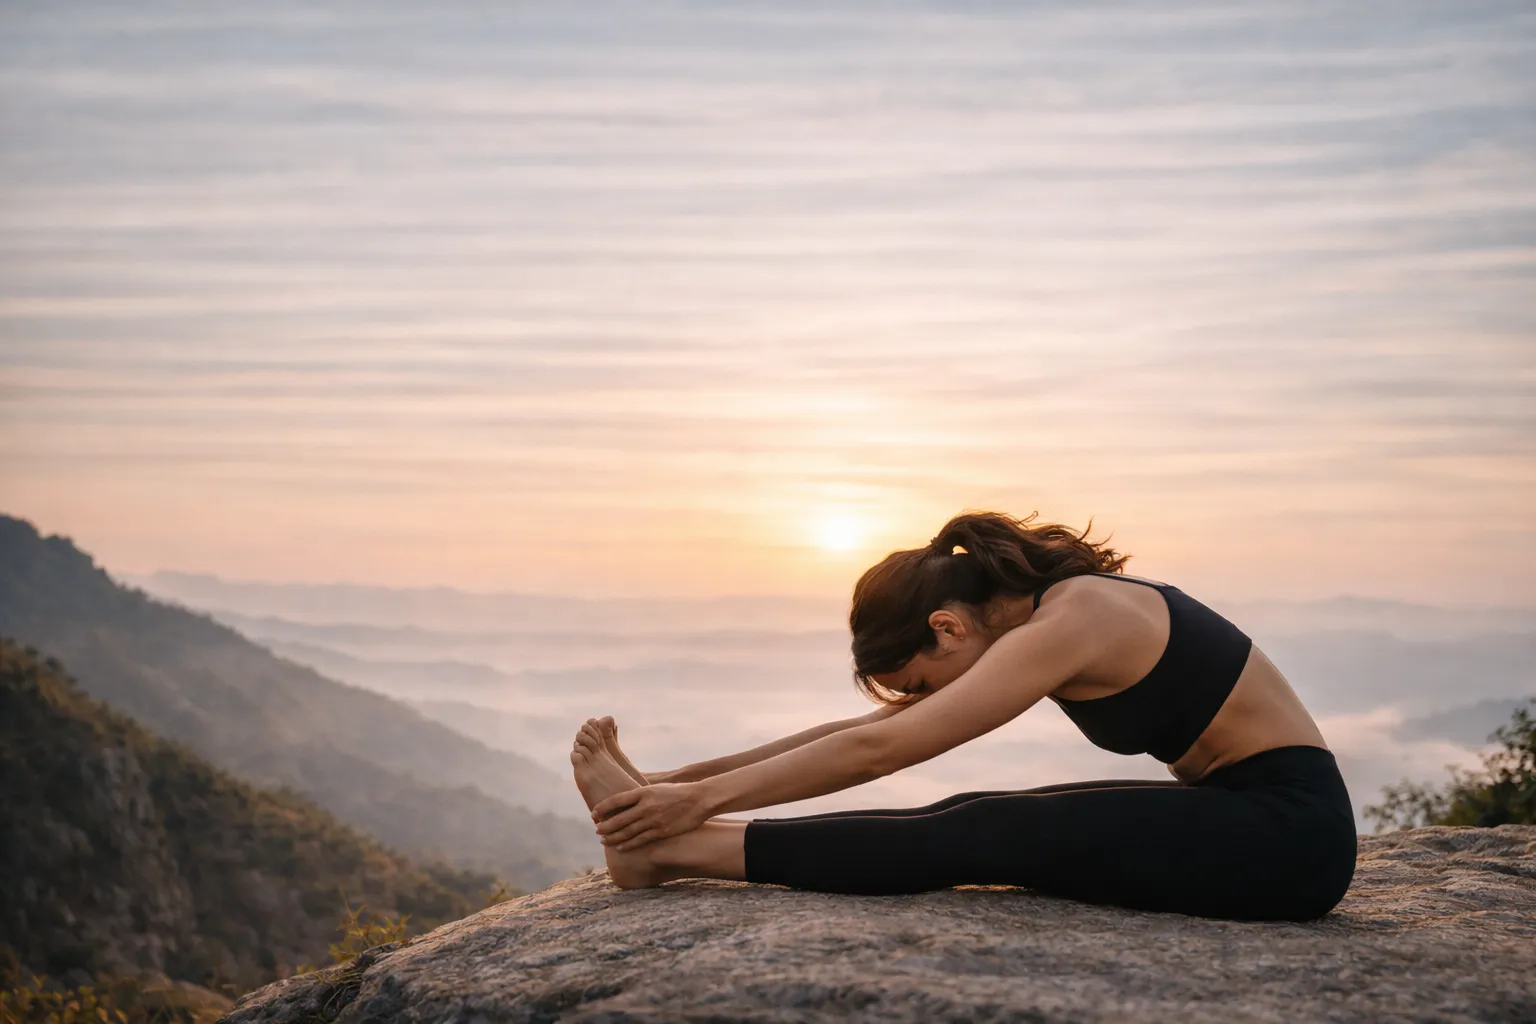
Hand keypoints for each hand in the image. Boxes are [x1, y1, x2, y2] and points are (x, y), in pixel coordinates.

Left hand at [592, 781, 708, 850]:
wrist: (699, 799)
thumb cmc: (677, 792)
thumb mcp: (656, 788)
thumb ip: (640, 795)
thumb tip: (623, 801)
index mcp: (643, 792)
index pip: (616, 801)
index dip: (602, 808)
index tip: (593, 814)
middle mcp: (646, 806)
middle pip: (618, 819)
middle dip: (604, 826)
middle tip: (596, 830)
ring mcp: (653, 820)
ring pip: (626, 832)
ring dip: (612, 837)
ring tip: (603, 840)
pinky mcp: (661, 831)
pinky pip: (640, 840)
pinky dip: (627, 844)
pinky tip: (620, 847)